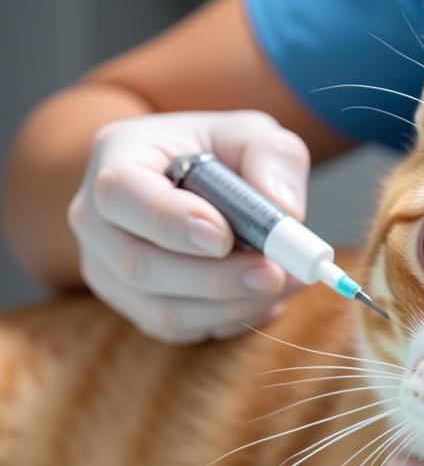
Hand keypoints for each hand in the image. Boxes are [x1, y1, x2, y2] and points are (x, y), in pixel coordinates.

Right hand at [68, 110, 309, 342]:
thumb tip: (283, 209)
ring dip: (231, 307)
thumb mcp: (256, 134)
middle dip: (215, 278)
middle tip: (273, 274)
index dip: (171, 223)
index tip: (225, 238)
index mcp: (118, 156)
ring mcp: (108, 267)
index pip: (121, 194)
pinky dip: (228, 321)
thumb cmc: (225, 153)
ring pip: (160, 310)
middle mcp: (97, 217)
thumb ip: (274, 157)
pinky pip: (178, 330)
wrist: (205, 181)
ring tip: (284, 285)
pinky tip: (264, 299)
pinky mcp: (135, 304)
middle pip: (138, 265)